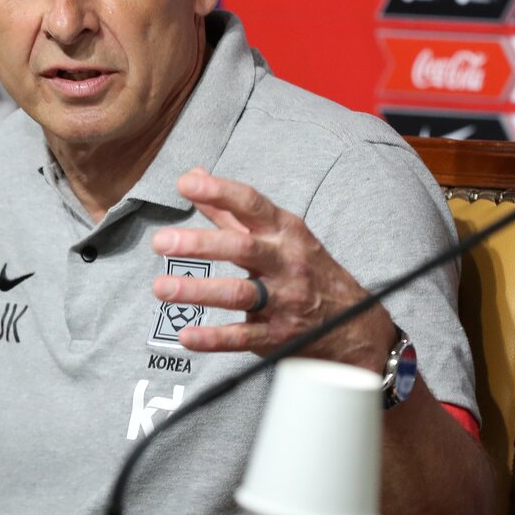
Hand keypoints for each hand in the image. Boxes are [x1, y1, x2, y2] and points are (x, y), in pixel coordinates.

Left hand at [151, 168, 395, 369]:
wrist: (354, 322)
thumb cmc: (305, 268)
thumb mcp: (279, 234)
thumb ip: (231, 209)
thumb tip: (195, 176)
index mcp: (284, 232)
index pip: (251, 205)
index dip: (219, 192)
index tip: (185, 183)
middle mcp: (286, 262)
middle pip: (242, 248)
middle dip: (200, 244)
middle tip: (161, 242)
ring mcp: (284, 300)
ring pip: (239, 293)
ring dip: (198, 291)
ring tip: (161, 287)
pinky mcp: (279, 335)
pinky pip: (244, 337)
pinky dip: (214, 338)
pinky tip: (186, 336)